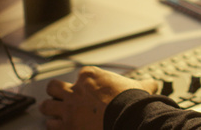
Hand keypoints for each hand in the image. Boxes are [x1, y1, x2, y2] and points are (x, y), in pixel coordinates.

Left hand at [40, 66, 157, 129]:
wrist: (126, 117)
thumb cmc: (131, 101)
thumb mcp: (139, 88)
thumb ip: (144, 85)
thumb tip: (154, 85)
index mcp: (90, 76)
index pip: (80, 75)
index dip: (84, 84)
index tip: (90, 91)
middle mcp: (75, 90)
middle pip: (53, 86)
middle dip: (56, 92)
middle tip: (62, 98)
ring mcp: (68, 107)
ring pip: (47, 105)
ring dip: (50, 110)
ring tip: (55, 113)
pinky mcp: (66, 125)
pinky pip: (50, 124)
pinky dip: (54, 126)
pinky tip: (59, 127)